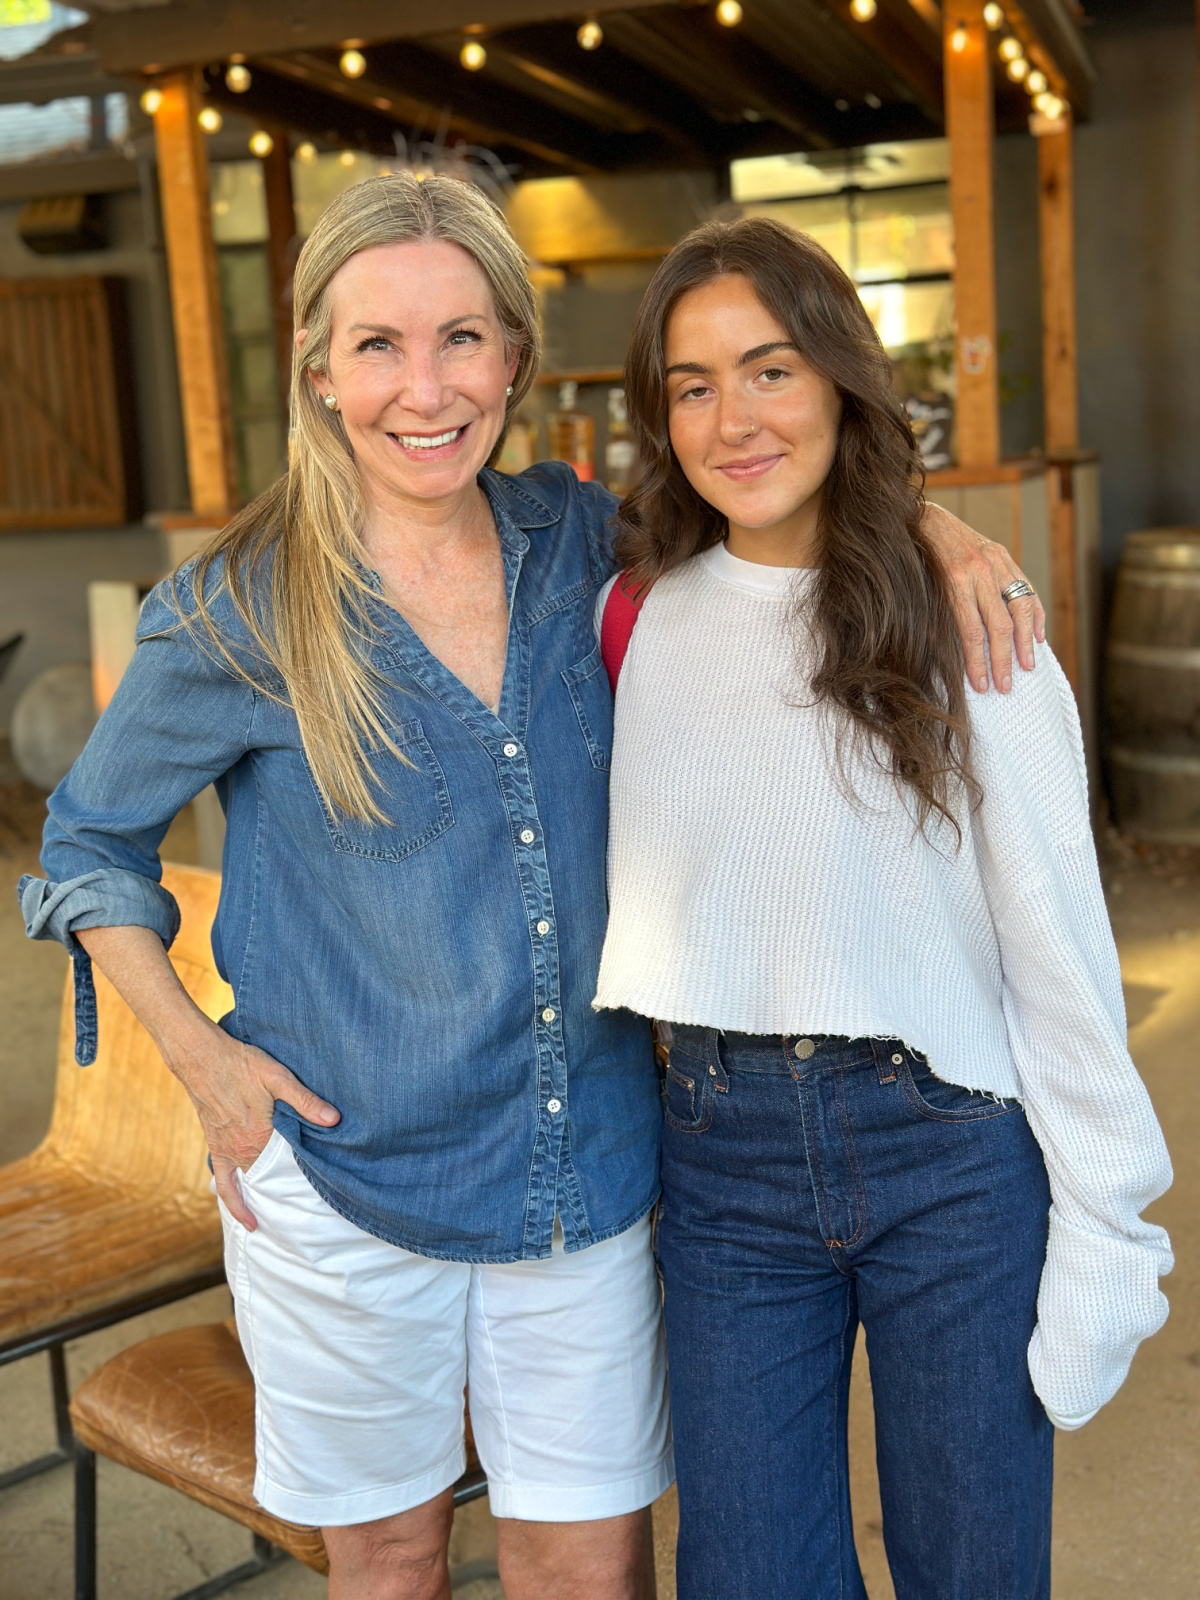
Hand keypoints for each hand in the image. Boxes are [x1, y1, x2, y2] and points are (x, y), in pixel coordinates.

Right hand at [74, 923, 340, 1230]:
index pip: (288, 1168)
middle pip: (270, 1180)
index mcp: (260, 1136)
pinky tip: (242, 1214)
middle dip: (287, 1196)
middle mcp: (242, 1150)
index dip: (306, 1181)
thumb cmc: (241, 1063)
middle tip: (307, 1219)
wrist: (200, 1056)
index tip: (323, 1199)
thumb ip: (305, 1100)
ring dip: (263, 1202)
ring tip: (281, 1221)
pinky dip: (232, 1199)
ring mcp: (227, 1151)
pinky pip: (222, 1181)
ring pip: (248, 1185)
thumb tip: (334, 1120)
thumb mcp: (278, 1077)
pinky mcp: (215, 1146)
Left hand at [920, 502, 1046, 693]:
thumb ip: (936, 619)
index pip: (971, 632)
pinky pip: (1026, 590)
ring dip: (1026, 641)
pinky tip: (1037, 637)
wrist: (928, 520)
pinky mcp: (1005, 558)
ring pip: (1019, 608)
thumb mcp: (922, 590)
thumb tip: (945, 659)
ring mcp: (996, 562)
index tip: (982, 685)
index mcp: (954, 582)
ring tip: (1027, 666)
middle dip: (1003, 659)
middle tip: (1005, 686)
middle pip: (999, 625)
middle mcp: (979, 572)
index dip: (978, 662)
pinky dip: (1034, 615)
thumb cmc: (921, 562)